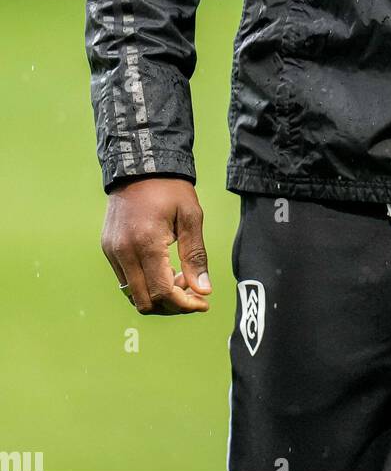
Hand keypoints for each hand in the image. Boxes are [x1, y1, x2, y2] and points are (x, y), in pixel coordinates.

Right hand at [101, 176, 211, 315]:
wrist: (140, 166)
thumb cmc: (170, 189)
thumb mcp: (191, 217)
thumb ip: (196, 256)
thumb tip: (203, 290)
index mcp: (146, 243)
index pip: (162, 292)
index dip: (184, 305)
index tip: (203, 303)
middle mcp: (124, 252)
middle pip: (145, 301)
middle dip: (171, 305)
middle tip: (192, 291)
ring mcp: (112, 252)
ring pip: (132, 295)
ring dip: (157, 296)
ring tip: (178, 277)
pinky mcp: (108, 249)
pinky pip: (125, 280)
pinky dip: (144, 284)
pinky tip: (162, 269)